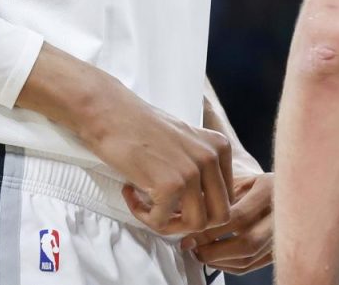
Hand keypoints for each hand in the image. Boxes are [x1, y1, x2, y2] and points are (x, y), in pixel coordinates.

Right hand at [105, 101, 233, 235]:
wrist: (111, 113)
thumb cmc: (141, 126)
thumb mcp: (186, 140)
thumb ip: (201, 167)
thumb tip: (204, 206)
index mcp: (220, 147)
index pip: (227, 198)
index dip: (202, 207)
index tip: (177, 199)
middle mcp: (211, 158)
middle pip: (220, 216)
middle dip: (192, 221)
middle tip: (166, 211)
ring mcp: (191, 172)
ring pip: (195, 225)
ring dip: (169, 223)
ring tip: (147, 205)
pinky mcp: (169, 185)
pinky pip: (161, 222)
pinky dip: (143, 215)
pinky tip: (130, 193)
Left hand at [180, 169, 273, 274]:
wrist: (284, 187)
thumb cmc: (254, 181)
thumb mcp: (239, 178)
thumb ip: (216, 194)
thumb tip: (180, 210)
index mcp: (268, 189)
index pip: (237, 217)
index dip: (210, 230)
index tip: (188, 235)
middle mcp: (280, 213)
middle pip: (248, 243)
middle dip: (214, 251)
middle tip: (192, 248)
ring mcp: (282, 233)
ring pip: (250, 258)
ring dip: (220, 261)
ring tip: (200, 253)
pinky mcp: (278, 248)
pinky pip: (252, 265)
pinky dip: (230, 266)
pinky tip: (215, 259)